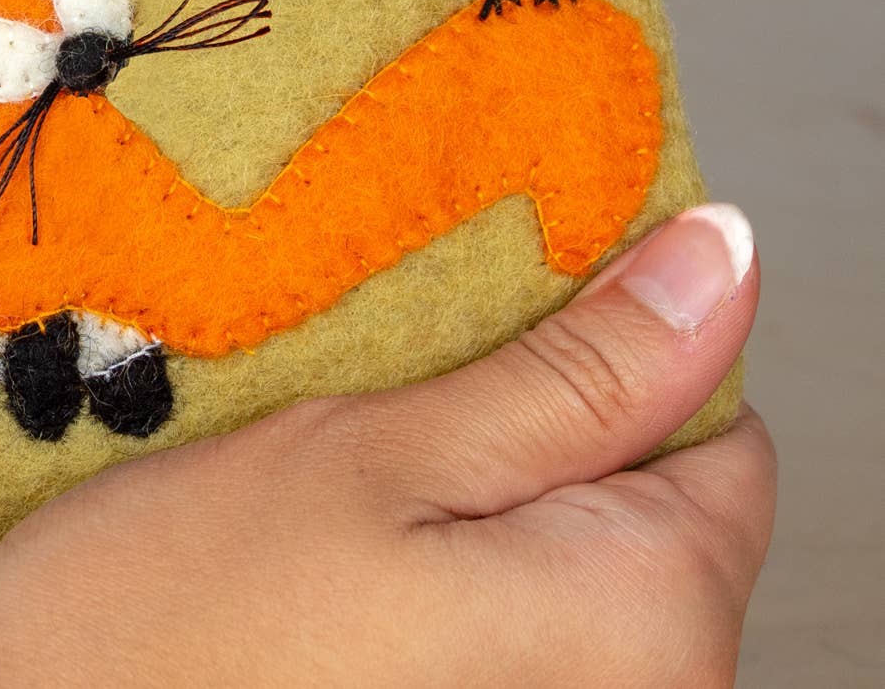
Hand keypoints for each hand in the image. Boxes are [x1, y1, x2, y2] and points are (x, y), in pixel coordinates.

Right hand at [0, 205, 773, 687]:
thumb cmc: (174, 631)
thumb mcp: (379, 456)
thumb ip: (579, 379)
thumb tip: (722, 264)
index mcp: (650, 628)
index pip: (715, 426)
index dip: (604, 348)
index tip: (480, 322)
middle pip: (644, 497)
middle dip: (529, 427)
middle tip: (385, 405)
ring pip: (566, 555)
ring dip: (470, 492)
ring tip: (344, 484)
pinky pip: (511, 623)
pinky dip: (443, 565)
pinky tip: (338, 555)